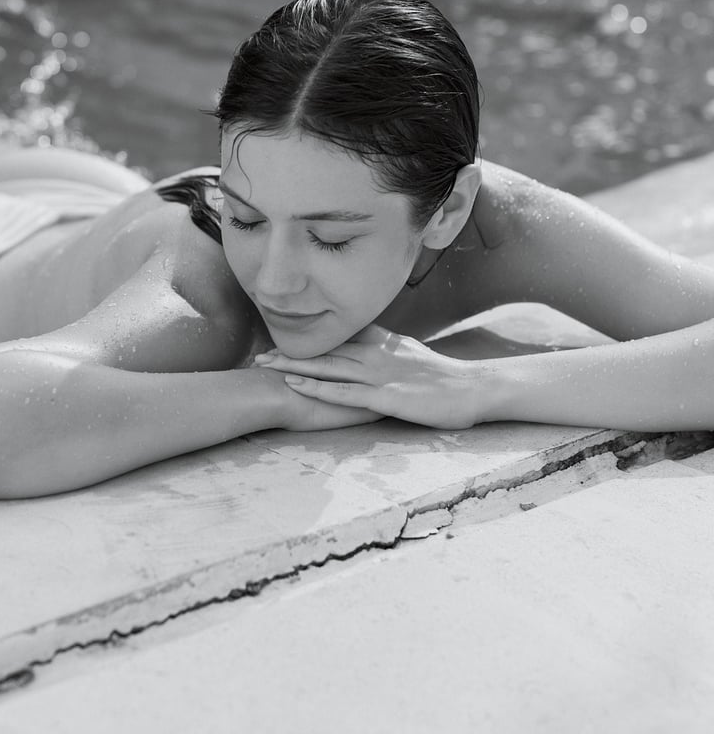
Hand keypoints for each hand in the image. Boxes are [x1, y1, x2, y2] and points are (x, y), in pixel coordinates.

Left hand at [254, 325, 482, 429]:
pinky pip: (345, 392)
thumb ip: (389, 350)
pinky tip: (297, 384)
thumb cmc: (446, 378)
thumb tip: (371, 347)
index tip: (279, 337)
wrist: (474, 388)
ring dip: (294, 365)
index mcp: (382, 344)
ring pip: (328, 366)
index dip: (307, 338)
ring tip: (265, 365)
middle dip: (290, 352)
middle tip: (259, 354)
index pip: (337, 337)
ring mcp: (379, 374)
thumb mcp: (412, 356)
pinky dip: (318, 387)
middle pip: (324, 350)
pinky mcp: (386, 396)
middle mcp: (375, 354)